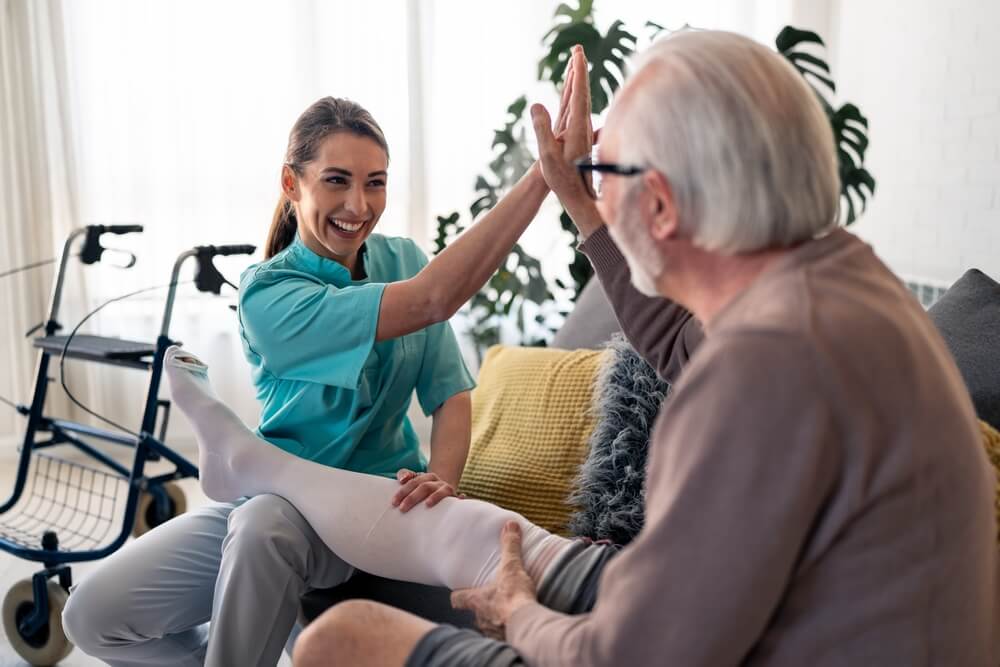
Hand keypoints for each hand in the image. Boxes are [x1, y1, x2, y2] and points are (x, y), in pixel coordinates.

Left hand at [392, 469, 461, 511]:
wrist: (443, 489)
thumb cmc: (423, 488)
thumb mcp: (413, 481)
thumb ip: (404, 475)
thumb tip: (402, 479)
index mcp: (425, 477)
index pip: (413, 482)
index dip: (403, 491)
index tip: (394, 502)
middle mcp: (437, 482)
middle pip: (424, 486)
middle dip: (413, 497)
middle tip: (402, 509)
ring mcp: (447, 489)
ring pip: (442, 491)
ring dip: (435, 496)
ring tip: (427, 504)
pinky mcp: (455, 498)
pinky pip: (460, 498)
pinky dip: (461, 498)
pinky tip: (461, 499)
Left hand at [450, 521, 536, 639]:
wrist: (527, 625)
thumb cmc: (514, 597)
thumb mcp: (512, 567)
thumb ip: (510, 546)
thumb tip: (510, 525)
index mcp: (476, 600)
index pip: (456, 599)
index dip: (458, 594)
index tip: (461, 591)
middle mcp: (480, 617)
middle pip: (473, 613)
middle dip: (482, 607)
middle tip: (492, 600)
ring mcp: (490, 631)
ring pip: (487, 625)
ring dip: (494, 619)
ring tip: (506, 613)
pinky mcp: (504, 641)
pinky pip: (502, 636)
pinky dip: (506, 630)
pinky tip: (516, 625)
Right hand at [532, 45, 594, 207]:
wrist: (577, 196)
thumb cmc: (562, 179)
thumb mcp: (547, 155)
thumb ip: (542, 129)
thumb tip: (535, 104)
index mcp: (578, 127)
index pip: (579, 93)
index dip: (579, 72)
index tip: (578, 54)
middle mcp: (582, 126)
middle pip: (582, 91)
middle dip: (580, 69)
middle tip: (578, 49)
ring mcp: (581, 131)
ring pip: (580, 100)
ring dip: (578, 81)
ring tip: (576, 64)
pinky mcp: (577, 136)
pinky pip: (577, 110)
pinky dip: (575, 96)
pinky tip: (574, 94)